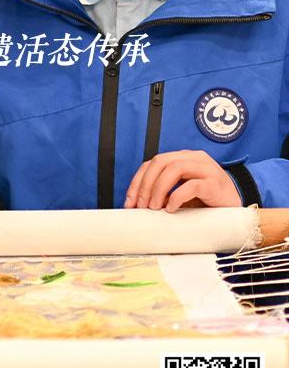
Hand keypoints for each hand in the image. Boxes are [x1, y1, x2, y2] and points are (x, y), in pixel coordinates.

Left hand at [123, 150, 241, 212]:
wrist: (238, 208)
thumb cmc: (208, 202)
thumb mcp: (182, 195)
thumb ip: (166, 193)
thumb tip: (140, 205)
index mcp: (183, 158)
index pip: (153, 162)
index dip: (138, 181)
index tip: (129, 201)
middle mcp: (194, 159)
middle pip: (160, 162)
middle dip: (145, 184)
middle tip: (141, 206)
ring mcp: (206, 169)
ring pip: (174, 168)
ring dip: (159, 189)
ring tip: (154, 208)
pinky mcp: (214, 183)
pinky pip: (192, 185)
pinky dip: (177, 197)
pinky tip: (171, 209)